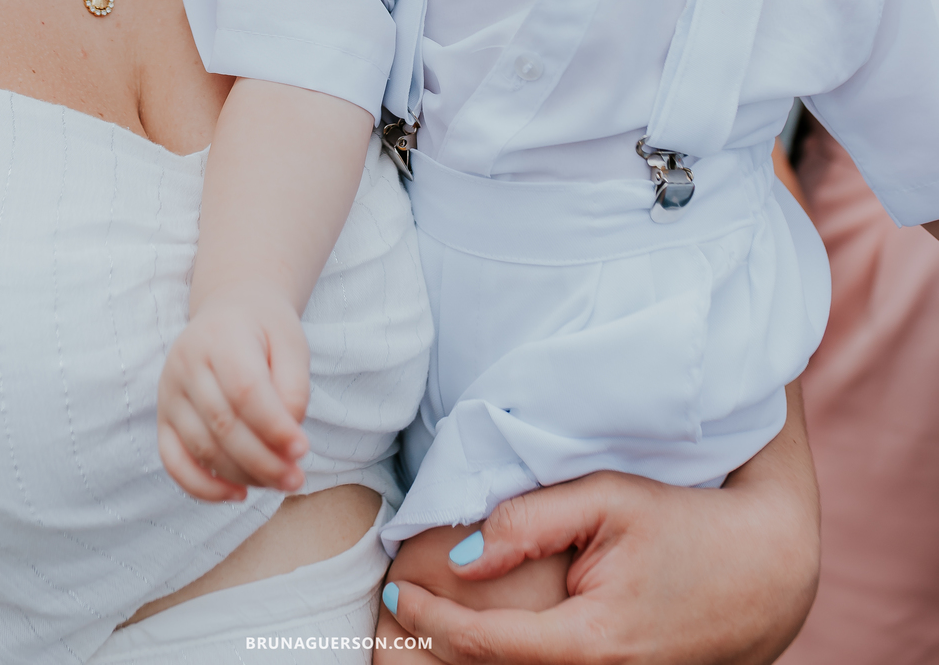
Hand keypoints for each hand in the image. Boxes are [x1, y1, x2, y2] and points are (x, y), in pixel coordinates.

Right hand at [156, 282, 310, 502]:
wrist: (229, 313)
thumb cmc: (265, 331)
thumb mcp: (291, 344)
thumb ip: (294, 389)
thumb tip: (288, 443)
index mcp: (221, 335)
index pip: (245, 390)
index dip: (274, 426)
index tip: (303, 450)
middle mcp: (185, 362)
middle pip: (223, 424)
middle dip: (263, 461)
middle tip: (296, 480)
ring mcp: (168, 392)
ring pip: (201, 447)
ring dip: (242, 475)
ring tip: (278, 483)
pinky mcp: (162, 417)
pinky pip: (174, 462)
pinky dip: (203, 488)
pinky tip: (238, 493)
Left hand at [385, 389, 818, 663]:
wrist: (765, 574)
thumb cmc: (686, 524)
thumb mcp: (608, 499)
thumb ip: (530, 521)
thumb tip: (460, 555)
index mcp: (591, 644)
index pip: (485, 645)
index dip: (430, 619)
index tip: (392, 590)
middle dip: (432, 653)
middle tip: (384, 620)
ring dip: (462, 664)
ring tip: (413, 632)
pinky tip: (469, 644)